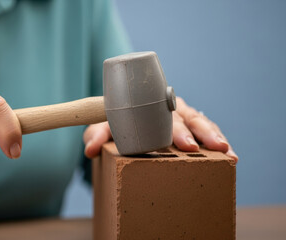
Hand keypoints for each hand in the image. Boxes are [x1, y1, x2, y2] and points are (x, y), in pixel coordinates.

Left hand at [83, 97, 237, 160]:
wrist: (124, 120)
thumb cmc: (116, 125)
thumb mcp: (104, 128)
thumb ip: (98, 135)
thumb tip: (90, 150)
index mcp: (149, 105)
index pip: (163, 116)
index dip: (174, 131)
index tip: (183, 145)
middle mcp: (168, 108)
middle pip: (185, 120)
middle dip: (196, 136)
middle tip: (205, 149)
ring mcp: (182, 116)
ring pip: (200, 123)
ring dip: (213, 137)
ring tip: (227, 153)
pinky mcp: (191, 126)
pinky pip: (208, 131)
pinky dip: (218, 140)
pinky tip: (231, 156)